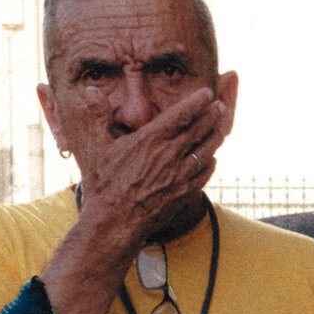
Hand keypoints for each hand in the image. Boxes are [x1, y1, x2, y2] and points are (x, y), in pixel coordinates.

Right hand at [81, 84, 232, 255]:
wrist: (115, 222)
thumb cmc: (104, 185)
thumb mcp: (97, 147)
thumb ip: (98, 116)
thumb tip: (92, 90)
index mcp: (150, 139)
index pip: (181, 115)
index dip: (197, 102)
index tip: (207, 93)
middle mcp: (170, 155)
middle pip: (200, 130)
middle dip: (213, 116)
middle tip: (221, 106)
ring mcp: (180, 175)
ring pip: (206, 151)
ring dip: (215, 137)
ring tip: (220, 127)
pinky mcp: (185, 193)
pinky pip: (205, 174)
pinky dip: (210, 163)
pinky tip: (211, 158)